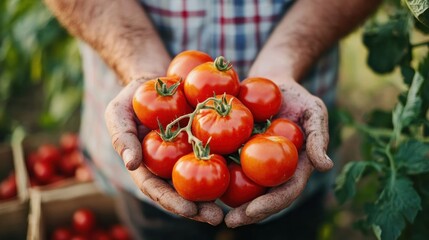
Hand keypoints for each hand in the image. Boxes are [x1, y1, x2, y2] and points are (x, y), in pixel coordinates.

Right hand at [105, 78, 223, 225]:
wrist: (158, 81)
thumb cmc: (132, 98)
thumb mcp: (119, 113)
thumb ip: (122, 137)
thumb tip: (131, 164)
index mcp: (147, 167)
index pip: (158, 189)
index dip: (172, 202)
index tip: (190, 211)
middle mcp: (168, 167)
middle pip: (183, 192)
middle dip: (199, 209)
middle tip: (217, 218)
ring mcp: (187, 155)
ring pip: (202, 180)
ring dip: (216, 195)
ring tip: (233, 209)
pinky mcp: (205, 142)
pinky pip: (216, 156)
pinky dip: (228, 167)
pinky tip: (242, 174)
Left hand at [224, 79, 332, 227]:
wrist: (272, 81)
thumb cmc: (297, 97)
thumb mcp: (313, 111)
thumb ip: (319, 137)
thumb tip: (326, 167)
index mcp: (295, 167)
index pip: (285, 192)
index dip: (270, 204)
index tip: (251, 212)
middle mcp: (275, 170)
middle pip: (263, 197)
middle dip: (247, 213)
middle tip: (228, 222)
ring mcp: (257, 163)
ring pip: (244, 188)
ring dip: (229, 202)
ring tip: (210, 212)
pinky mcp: (238, 152)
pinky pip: (227, 165)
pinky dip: (215, 176)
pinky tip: (200, 184)